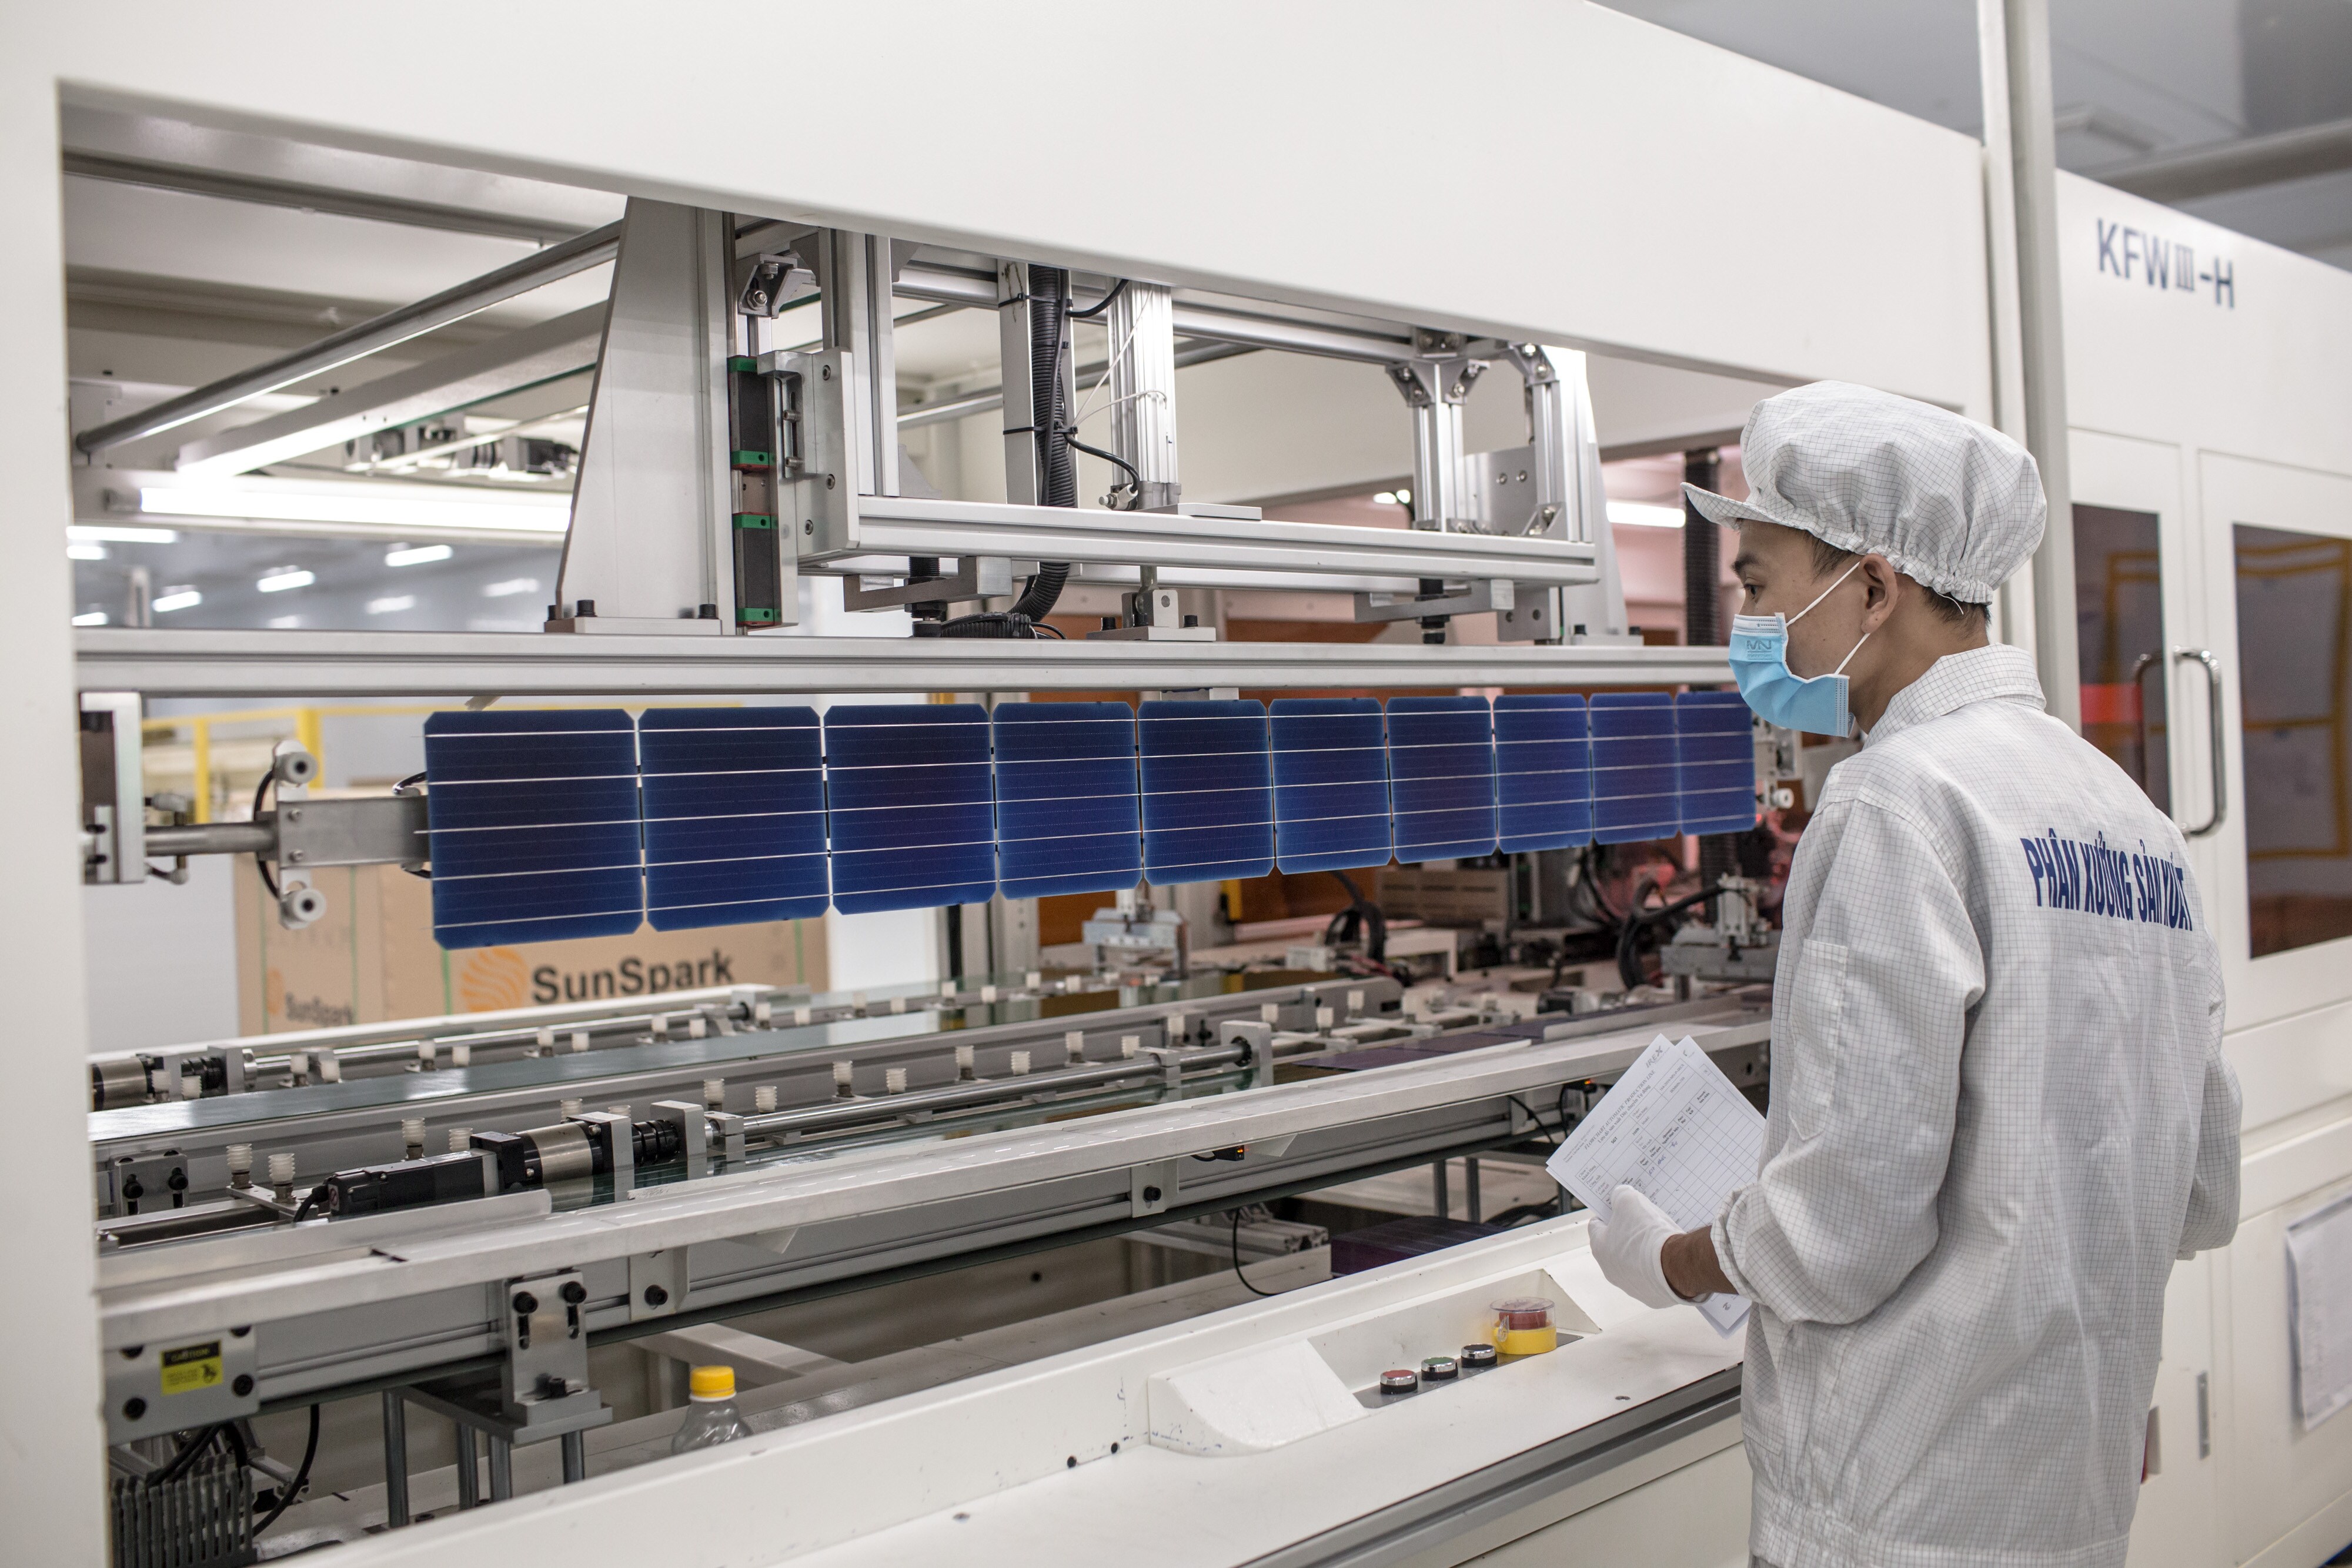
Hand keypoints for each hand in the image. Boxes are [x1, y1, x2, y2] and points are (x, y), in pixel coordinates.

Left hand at [1588, 1184, 1682, 1308]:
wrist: (1676, 1265)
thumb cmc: (1648, 1235)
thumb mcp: (1630, 1201)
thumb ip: (1621, 1196)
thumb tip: (1620, 1196)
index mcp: (1599, 1248)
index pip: (1596, 1226)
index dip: (1608, 1214)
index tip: (1618, 1208)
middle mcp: (1610, 1270)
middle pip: (1616, 1245)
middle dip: (1628, 1233)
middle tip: (1643, 1222)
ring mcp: (1630, 1285)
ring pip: (1634, 1263)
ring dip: (1644, 1252)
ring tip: (1660, 1240)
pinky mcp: (1650, 1296)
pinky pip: (1652, 1278)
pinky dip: (1658, 1269)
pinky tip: (1669, 1258)